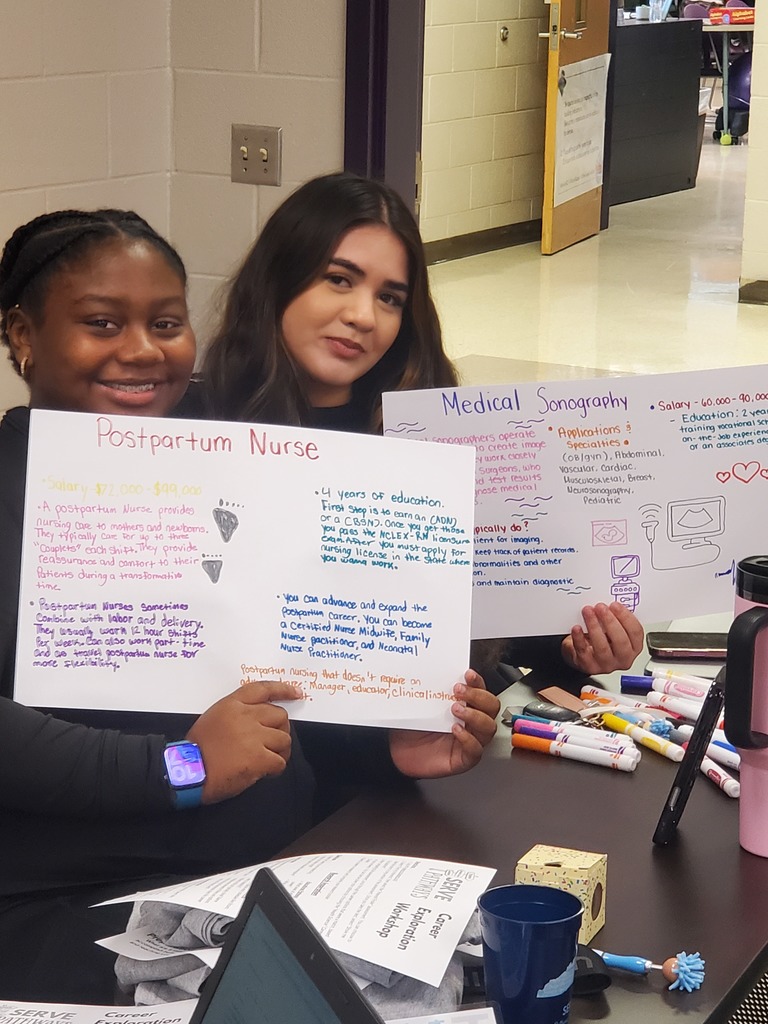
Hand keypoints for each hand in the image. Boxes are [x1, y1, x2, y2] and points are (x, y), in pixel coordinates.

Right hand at [186, 681, 302, 803]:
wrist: (187, 772)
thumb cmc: (196, 750)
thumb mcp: (213, 718)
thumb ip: (236, 715)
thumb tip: (259, 722)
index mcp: (232, 705)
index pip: (263, 689)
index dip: (283, 690)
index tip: (297, 693)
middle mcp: (245, 716)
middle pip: (280, 716)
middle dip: (280, 729)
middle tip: (272, 743)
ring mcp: (253, 737)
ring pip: (284, 739)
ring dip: (280, 751)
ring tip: (268, 760)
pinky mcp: (258, 758)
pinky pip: (280, 761)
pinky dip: (275, 769)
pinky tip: (264, 773)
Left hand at [388, 670, 499, 778]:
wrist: (397, 752)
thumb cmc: (411, 728)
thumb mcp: (420, 704)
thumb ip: (429, 690)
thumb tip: (428, 672)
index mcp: (464, 706)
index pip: (481, 690)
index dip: (477, 682)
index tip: (467, 674)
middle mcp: (470, 722)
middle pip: (491, 707)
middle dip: (478, 696)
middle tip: (458, 690)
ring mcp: (470, 740)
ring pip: (488, 727)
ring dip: (475, 716)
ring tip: (455, 710)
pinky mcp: (464, 758)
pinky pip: (476, 750)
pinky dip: (468, 739)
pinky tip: (456, 730)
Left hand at [561, 602, 643, 674]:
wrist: (582, 653)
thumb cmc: (601, 638)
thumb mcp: (612, 628)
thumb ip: (616, 618)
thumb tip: (610, 602)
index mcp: (633, 647)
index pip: (635, 632)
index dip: (626, 617)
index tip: (615, 604)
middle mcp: (622, 658)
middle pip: (621, 641)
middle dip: (610, 621)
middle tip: (600, 607)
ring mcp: (606, 664)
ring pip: (602, 647)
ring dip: (594, 626)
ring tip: (588, 612)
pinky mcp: (588, 666)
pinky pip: (583, 652)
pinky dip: (579, 638)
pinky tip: (576, 627)